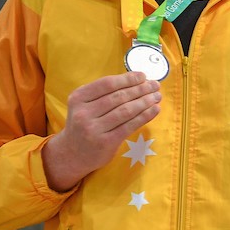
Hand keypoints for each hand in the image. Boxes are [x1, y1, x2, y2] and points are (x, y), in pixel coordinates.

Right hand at [42, 72, 160, 191]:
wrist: (72, 154)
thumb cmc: (84, 124)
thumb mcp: (85, 104)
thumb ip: (103, 93)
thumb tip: (136, 80)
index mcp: (78, 98)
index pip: (107, 84)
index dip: (127, 78)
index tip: (143, 76)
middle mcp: (84, 113)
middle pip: (118, 97)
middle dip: (140, 89)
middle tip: (155, 85)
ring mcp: (94, 129)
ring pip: (126, 111)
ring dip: (145, 101)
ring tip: (157, 96)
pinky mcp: (106, 142)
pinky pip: (129, 126)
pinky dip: (145, 116)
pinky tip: (155, 110)